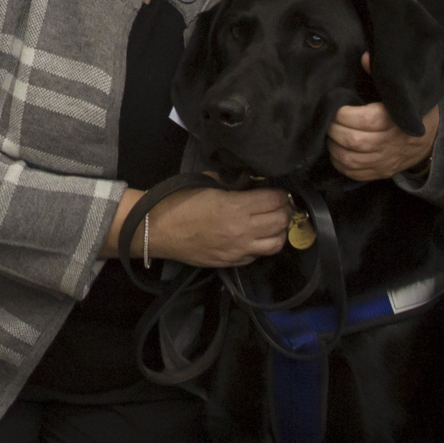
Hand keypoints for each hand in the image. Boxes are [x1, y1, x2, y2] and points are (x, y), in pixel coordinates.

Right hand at [140, 186, 291, 267]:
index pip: (276, 199)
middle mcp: (242, 230)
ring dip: (278, 231)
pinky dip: (263, 245)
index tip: (276, 190)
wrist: (158, 230)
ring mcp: (238, 249)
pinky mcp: (231, 262)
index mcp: (236, 206)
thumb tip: (252, 180)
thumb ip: (233, 182)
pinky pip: (259, 255)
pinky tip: (255, 236)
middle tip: (278, 205)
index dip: (280, 193)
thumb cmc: (180, 202)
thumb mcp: (208, 183)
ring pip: (277, 243)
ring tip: (271, 223)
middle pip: (281, 221)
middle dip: (284, 210)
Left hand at [331, 68, 441, 181]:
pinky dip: (341, 164)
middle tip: (328, 120)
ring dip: (334, 148)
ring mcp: (386, 160)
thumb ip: (381, 76)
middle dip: (334, 130)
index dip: (345, 114)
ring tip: (330, 135)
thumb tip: (364, 58)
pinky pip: (355, 174)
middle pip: (354, 141)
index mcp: (396, 120)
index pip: (366, 120)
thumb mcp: (403, 91)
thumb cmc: (412, 110)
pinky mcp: (381, 172)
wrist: (432, 138)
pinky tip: (337, 152)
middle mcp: (391, 143)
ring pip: (351, 160)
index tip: (336, 107)